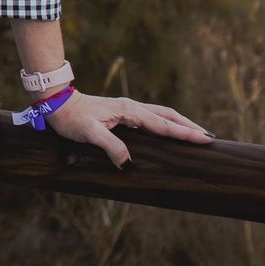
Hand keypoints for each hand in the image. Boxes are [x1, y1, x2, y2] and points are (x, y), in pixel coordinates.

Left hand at [44, 90, 214, 168]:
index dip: (184, 132)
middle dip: (188, 126)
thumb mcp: (89, 132)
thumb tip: (128, 163)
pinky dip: (164, 124)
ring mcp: (127, 109)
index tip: (204, 139)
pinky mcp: (121, 113)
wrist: (56, 103)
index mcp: (129, 111)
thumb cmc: (71, 118)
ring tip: (194, 134)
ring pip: (160, 115)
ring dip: (178, 123)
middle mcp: (131, 108)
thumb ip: (110, 145)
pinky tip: (166, 132)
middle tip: (208, 138)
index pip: (163, 124)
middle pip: (168, 116)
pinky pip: (150, 119)